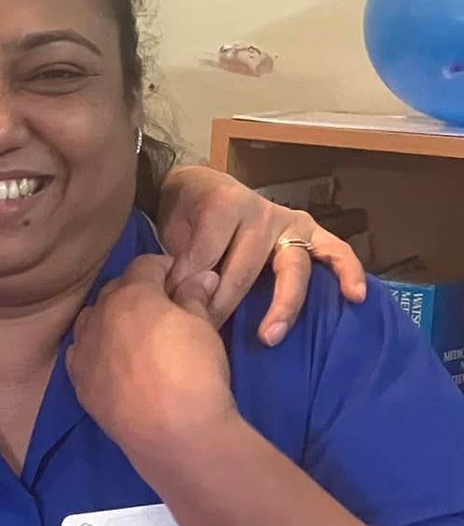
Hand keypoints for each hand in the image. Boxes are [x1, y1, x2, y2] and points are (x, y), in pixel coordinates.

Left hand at [67, 256, 240, 468]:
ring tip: (136, 334)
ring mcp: (83, 349)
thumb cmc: (195, 372)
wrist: (172, 433)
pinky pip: (82, 353)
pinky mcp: (78, 381)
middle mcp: (99, 315)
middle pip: (116, 290)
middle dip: (138, 292)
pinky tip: (113, 361)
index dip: (165, 268)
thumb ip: (194, 298)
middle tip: (163, 307)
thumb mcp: (204, 328)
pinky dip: (96, 349)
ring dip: (112, 319)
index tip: (181, 279)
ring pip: (93, 320)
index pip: (145, 265)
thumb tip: (199, 277)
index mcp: (131, 295)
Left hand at [156, 166, 365, 344]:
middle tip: (208, 333)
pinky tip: (354, 296)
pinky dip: (348, 272)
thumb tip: (180, 299)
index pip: (207, 253)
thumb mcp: (171, 230)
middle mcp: (260, 212)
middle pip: (245, 266)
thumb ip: (177, 260)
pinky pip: (337, 251)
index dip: (189, 284)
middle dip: (224, 304)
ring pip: (292, 267)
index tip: (176, 309)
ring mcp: (289, 223)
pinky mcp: (312, 233)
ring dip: (281, 305)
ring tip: (269, 336)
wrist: (202, 188)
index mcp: (222, 204)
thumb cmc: (186, 216)